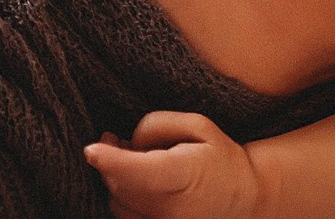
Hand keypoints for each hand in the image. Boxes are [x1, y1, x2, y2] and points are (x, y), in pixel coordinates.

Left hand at [85, 112, 258, 218]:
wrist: (244, 198)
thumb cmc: (219, 157)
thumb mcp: (198, 125)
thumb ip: (158, 126)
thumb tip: (127, 142)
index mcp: (185, 175)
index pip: (140, 172)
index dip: (111, 161)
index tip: (90, 149)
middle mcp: (172, 208)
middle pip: (121, 187)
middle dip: (109, 162)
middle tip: (113, 138)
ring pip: (118, 204)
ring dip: (113, 180)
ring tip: (128, 158)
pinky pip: (125, 216)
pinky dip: (120, 197)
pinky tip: (132, 180)